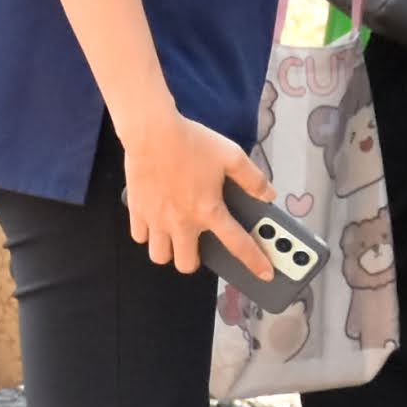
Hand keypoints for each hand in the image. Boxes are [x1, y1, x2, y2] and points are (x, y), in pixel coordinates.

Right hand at [116, 100, 274, 280]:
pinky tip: (156, 222)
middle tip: (199, 245)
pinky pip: (139, 236)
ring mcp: (157, 219)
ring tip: (175, 236)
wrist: (152, 132)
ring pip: (159, 256)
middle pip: (186, 264)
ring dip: (169, 251)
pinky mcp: (137, 210)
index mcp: (209, 210)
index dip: (255, 262)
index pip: (237, 245)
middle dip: (195, 260)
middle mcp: (182, 221)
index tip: (265, 274)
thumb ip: (253, 179)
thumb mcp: (231, 155)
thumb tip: (268, 195)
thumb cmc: (192, 142)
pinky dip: (148, 234)